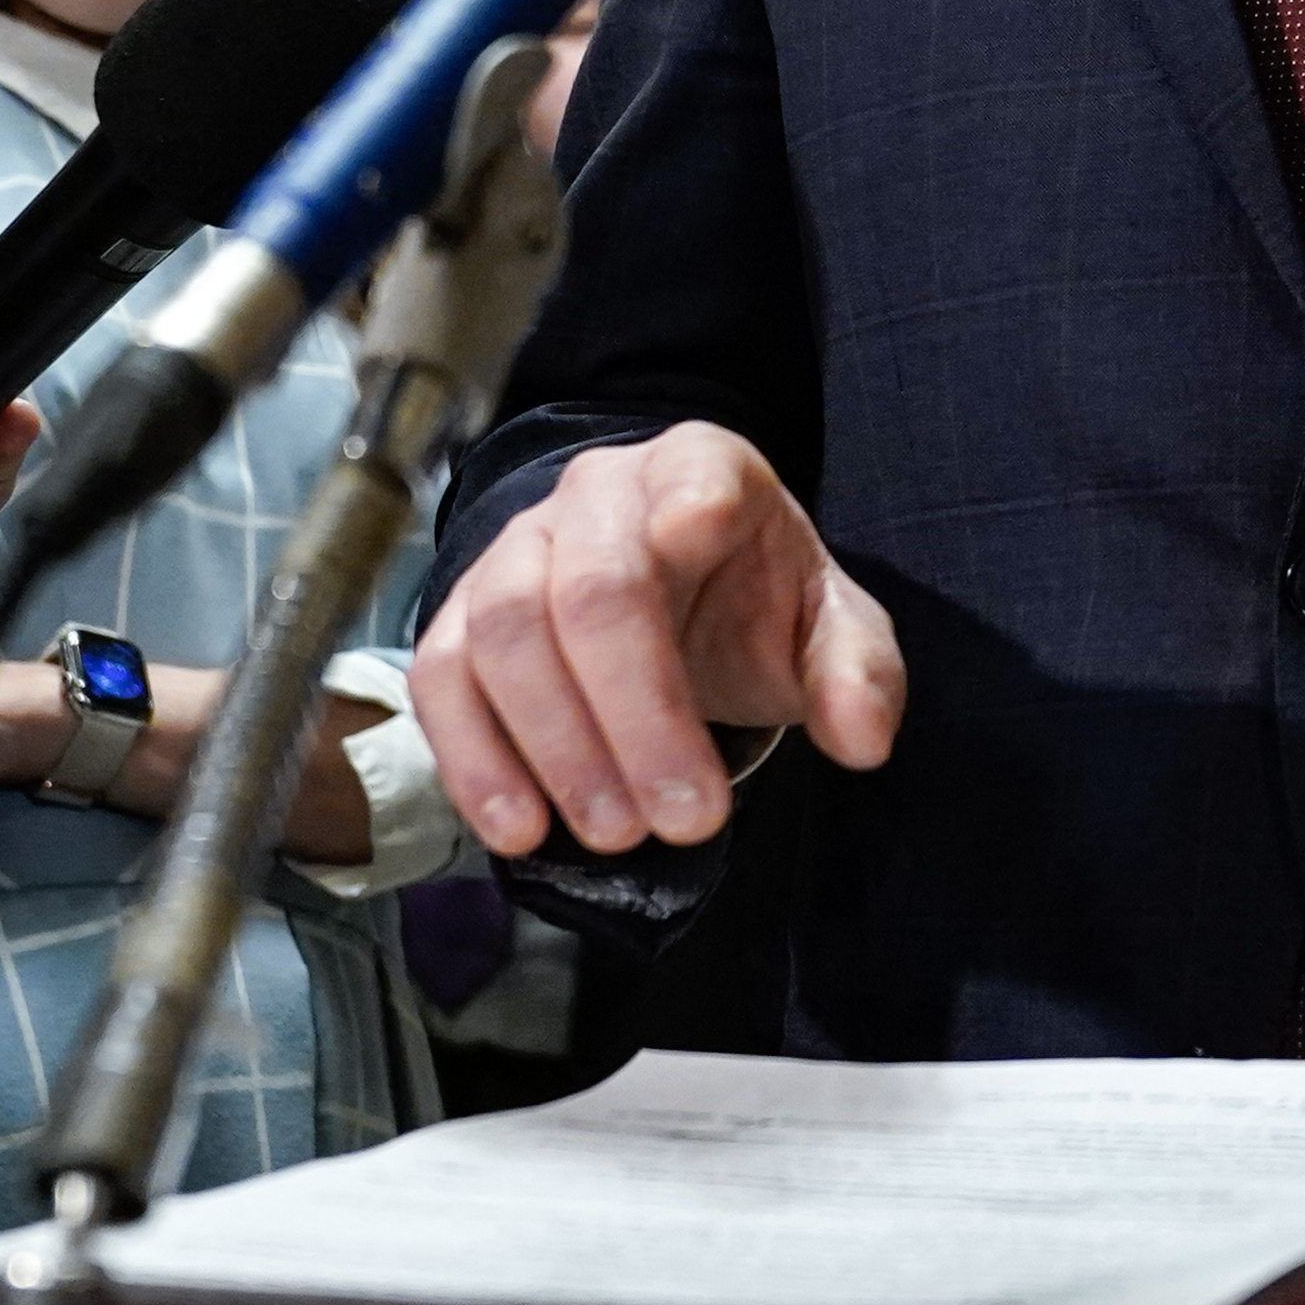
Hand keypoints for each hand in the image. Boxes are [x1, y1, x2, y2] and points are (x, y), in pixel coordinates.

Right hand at [408, 420, 901, 858]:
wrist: (681, 599)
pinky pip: (442, 678)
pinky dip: (473, 759)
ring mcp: (518, 550)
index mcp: (700, 469)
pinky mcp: (461, 616)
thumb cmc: (753, 602)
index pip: (690, 479)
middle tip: (683, 816)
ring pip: (504, 629)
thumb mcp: (828, 625)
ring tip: (613, 834)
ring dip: (557, 746)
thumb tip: (862, 737)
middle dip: (634, 712)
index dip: (687, 517)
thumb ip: (857, 671)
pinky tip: (519, 829)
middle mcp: (596, 494)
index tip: (700, 562)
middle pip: (591, 586)